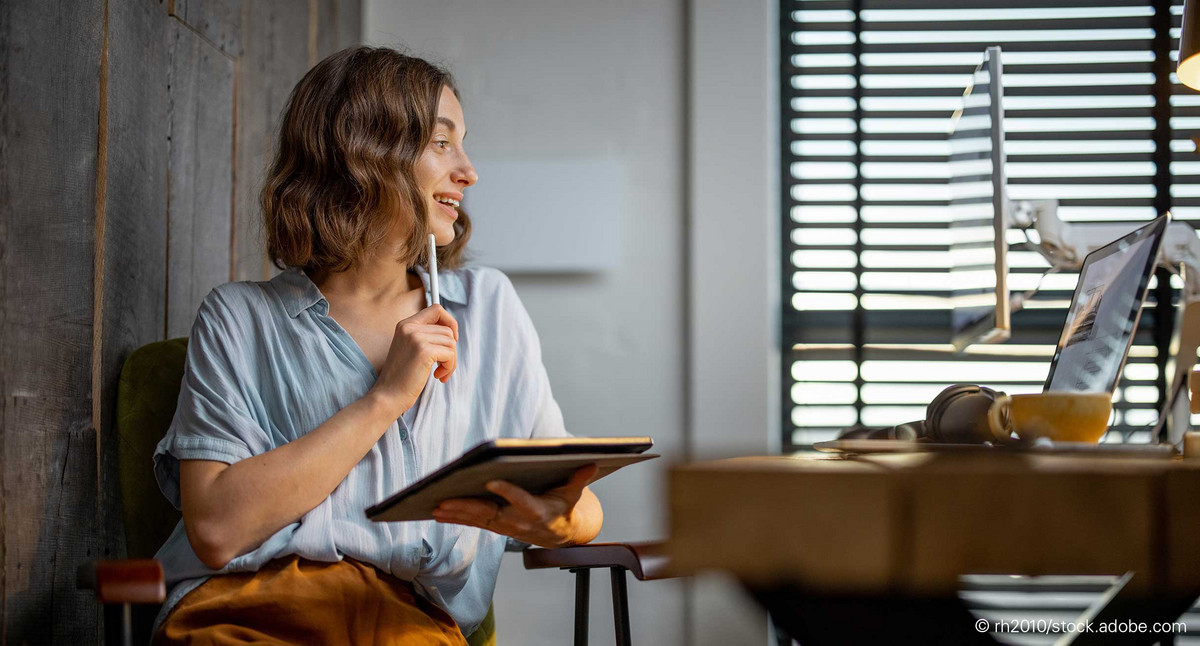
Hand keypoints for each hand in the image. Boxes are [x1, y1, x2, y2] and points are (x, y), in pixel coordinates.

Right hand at [369, 305, 457, 416]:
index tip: (451, 340)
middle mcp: (409, 327)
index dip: (449, 322)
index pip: (436, 309)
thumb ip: (426, 336)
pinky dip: (449, 367)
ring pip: (451, 342)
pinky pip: (450, 354)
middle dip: (451, 350)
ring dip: (451, 361)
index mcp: (405, 324)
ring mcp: (416, 338)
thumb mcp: (410, 348)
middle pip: (447, 330)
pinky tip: (438, 377)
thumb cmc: (402, 377)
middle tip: (443, 366)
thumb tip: (452, 332)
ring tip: (440, 373)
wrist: (388, 395)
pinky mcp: (423, 351)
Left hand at [432, 465, 598, 547]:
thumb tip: (592, 462)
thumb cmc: (564, 508)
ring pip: (478, 519)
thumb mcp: (574, 495)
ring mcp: (506, 526)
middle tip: (445, 499)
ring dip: (455, 513)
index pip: (521, 501)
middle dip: (466, 507)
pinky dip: (456, 517)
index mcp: (538, 511)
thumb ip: (580, 479)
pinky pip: (475, 522)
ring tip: (435, 506)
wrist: (561, 535)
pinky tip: (438, 512)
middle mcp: (518, 521)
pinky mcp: (497, 526)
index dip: (507, 492)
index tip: (492, 481)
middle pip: (490, 513)